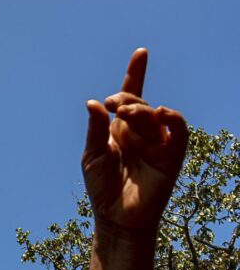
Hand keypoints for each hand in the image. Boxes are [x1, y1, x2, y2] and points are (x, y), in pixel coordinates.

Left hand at [82, 48, 188, 230]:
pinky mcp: (171, 155)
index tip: (142, 52)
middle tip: (112, 105)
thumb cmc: (102, 187)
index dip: (136, 74)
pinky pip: (178, 131)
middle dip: (125, 99)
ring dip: (140, 109)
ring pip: (154, 114)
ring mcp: (157, 142)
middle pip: (138, 103)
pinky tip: (160, 113)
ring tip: (124, 114)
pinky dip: (171, 118)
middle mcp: (139, 131)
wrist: (116, 216)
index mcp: (119, 128)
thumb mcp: (92, 155)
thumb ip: (95, 129)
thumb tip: (94, 103)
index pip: (129, 96)